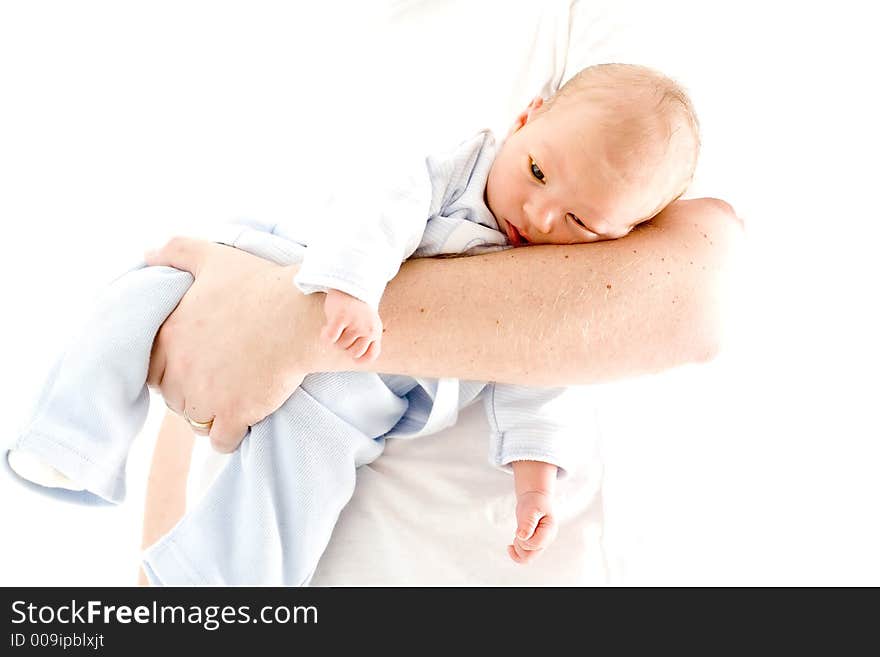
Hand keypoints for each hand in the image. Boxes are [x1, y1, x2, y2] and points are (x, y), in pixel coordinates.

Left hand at [145, 237, 313, 452]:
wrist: (300, 316)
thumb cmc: (260, 285)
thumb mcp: (214, 258)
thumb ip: (176, 251)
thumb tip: (146, 255)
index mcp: (169, 337)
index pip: (154, 371)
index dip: (175, 369)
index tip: (198, 363)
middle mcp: (181, 371)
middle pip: (175, 399)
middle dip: (193, 393)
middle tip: (220, 380)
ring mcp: (206, 397)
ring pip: (196, 421)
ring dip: (211, 415)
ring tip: (233, 398)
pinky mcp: (235, 415)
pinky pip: (221, 441)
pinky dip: (230, 434)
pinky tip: (244, 418)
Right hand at [320, 289, 381, 361]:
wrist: (349, 283)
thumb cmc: (357, 307)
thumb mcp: (368, 323)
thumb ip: (365, 339)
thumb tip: (355, 358)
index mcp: (376, 331)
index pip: (370, 355)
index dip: (359, 358)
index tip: (351, 353)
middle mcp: (368, 329)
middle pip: (352, 353)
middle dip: (343, 346)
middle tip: (341, 333)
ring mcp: (356, 323)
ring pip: (340, 346)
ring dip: (334, 338)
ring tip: (336, 325)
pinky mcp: (341, 317)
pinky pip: (330, 339)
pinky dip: (325, 336)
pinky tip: (326, 327)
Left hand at [507, 490, 557, 563]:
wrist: (535, 499)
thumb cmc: (535, 502)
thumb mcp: (531, 509)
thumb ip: (527, 522)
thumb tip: (521, 536)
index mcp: (549, 531)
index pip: (535, 544)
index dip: (524, 538)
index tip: (521, 527)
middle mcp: (546, 540)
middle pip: (530, 556)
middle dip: (519, 546)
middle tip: (517, 532)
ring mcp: (541, 544)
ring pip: (527, 558)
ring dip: (517, 548)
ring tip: (517, 535)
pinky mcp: (534, 544)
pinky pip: (525, 556)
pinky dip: (516, 553)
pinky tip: (510, 546)